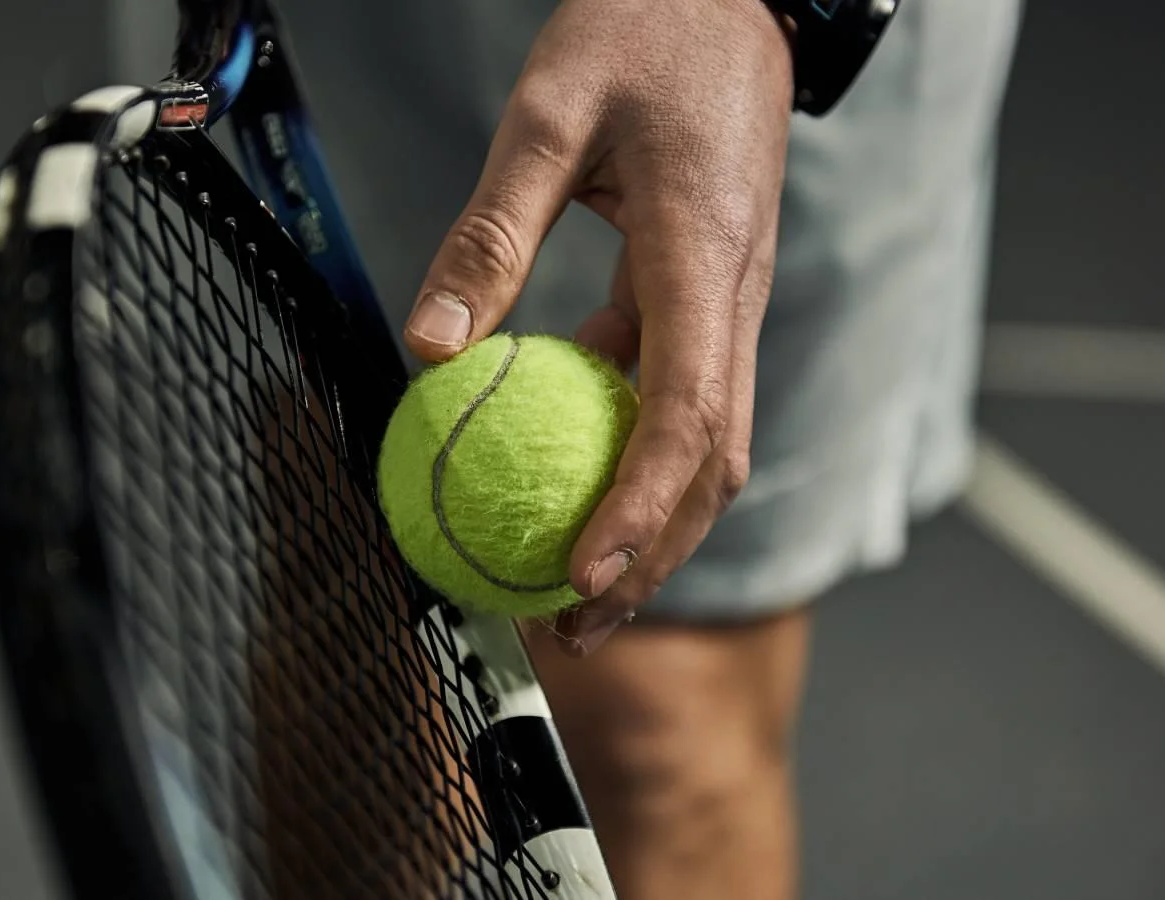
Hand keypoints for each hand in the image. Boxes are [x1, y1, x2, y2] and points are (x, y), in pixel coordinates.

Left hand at [404, 0, 794, 654]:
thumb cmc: (642, 33)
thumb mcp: (547, 116)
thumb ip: (491, 232)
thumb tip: (432, 350)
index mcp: (702, 256)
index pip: (687, 414)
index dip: (638, 509)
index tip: (581, 576)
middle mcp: (732, 297)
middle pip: (711, 463)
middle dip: (651, 558)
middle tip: (570, 627)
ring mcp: (728, 302)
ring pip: (704, 443)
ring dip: (646, 523)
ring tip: (568, 585)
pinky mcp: (706, 296)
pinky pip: (677, 394)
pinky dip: (627, 453)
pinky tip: (557, 468)